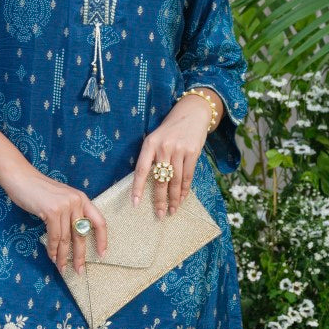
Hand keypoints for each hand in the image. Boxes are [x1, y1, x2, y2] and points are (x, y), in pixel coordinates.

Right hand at [3, 169, 107, 275]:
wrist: (21, 177)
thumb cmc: (39, 190)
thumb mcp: (61, 199)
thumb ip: (69, 214)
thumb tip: (73, 239)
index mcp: (82, 199)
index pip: (99, 222)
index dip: (102, 240)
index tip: (101, 255)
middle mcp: (76, 201)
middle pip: (81, 234)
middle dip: (80, 255)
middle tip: (79, 270)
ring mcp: (65, 206)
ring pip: (66, 238)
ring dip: (63, 256)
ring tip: (62, 268)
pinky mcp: (52, 211)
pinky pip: (54, 236)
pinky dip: (52, 249)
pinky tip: (52, 256)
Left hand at [131, 93, 218, 217]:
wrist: (191, 114)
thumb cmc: (169, 130)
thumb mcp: (155, 139)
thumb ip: (150, 157)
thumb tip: (145, 184)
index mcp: (149, 144)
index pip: (141, 170)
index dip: (138, 188)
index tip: (136, 203)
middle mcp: (163, 147)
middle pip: (160, 180)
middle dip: (160, 200)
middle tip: (159, 214)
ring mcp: (179, 150)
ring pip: (175, 181)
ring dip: (174, 199)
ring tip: (172, 210)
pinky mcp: (193, 152)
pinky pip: (187, 176)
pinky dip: (185, 190)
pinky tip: (182, 199)